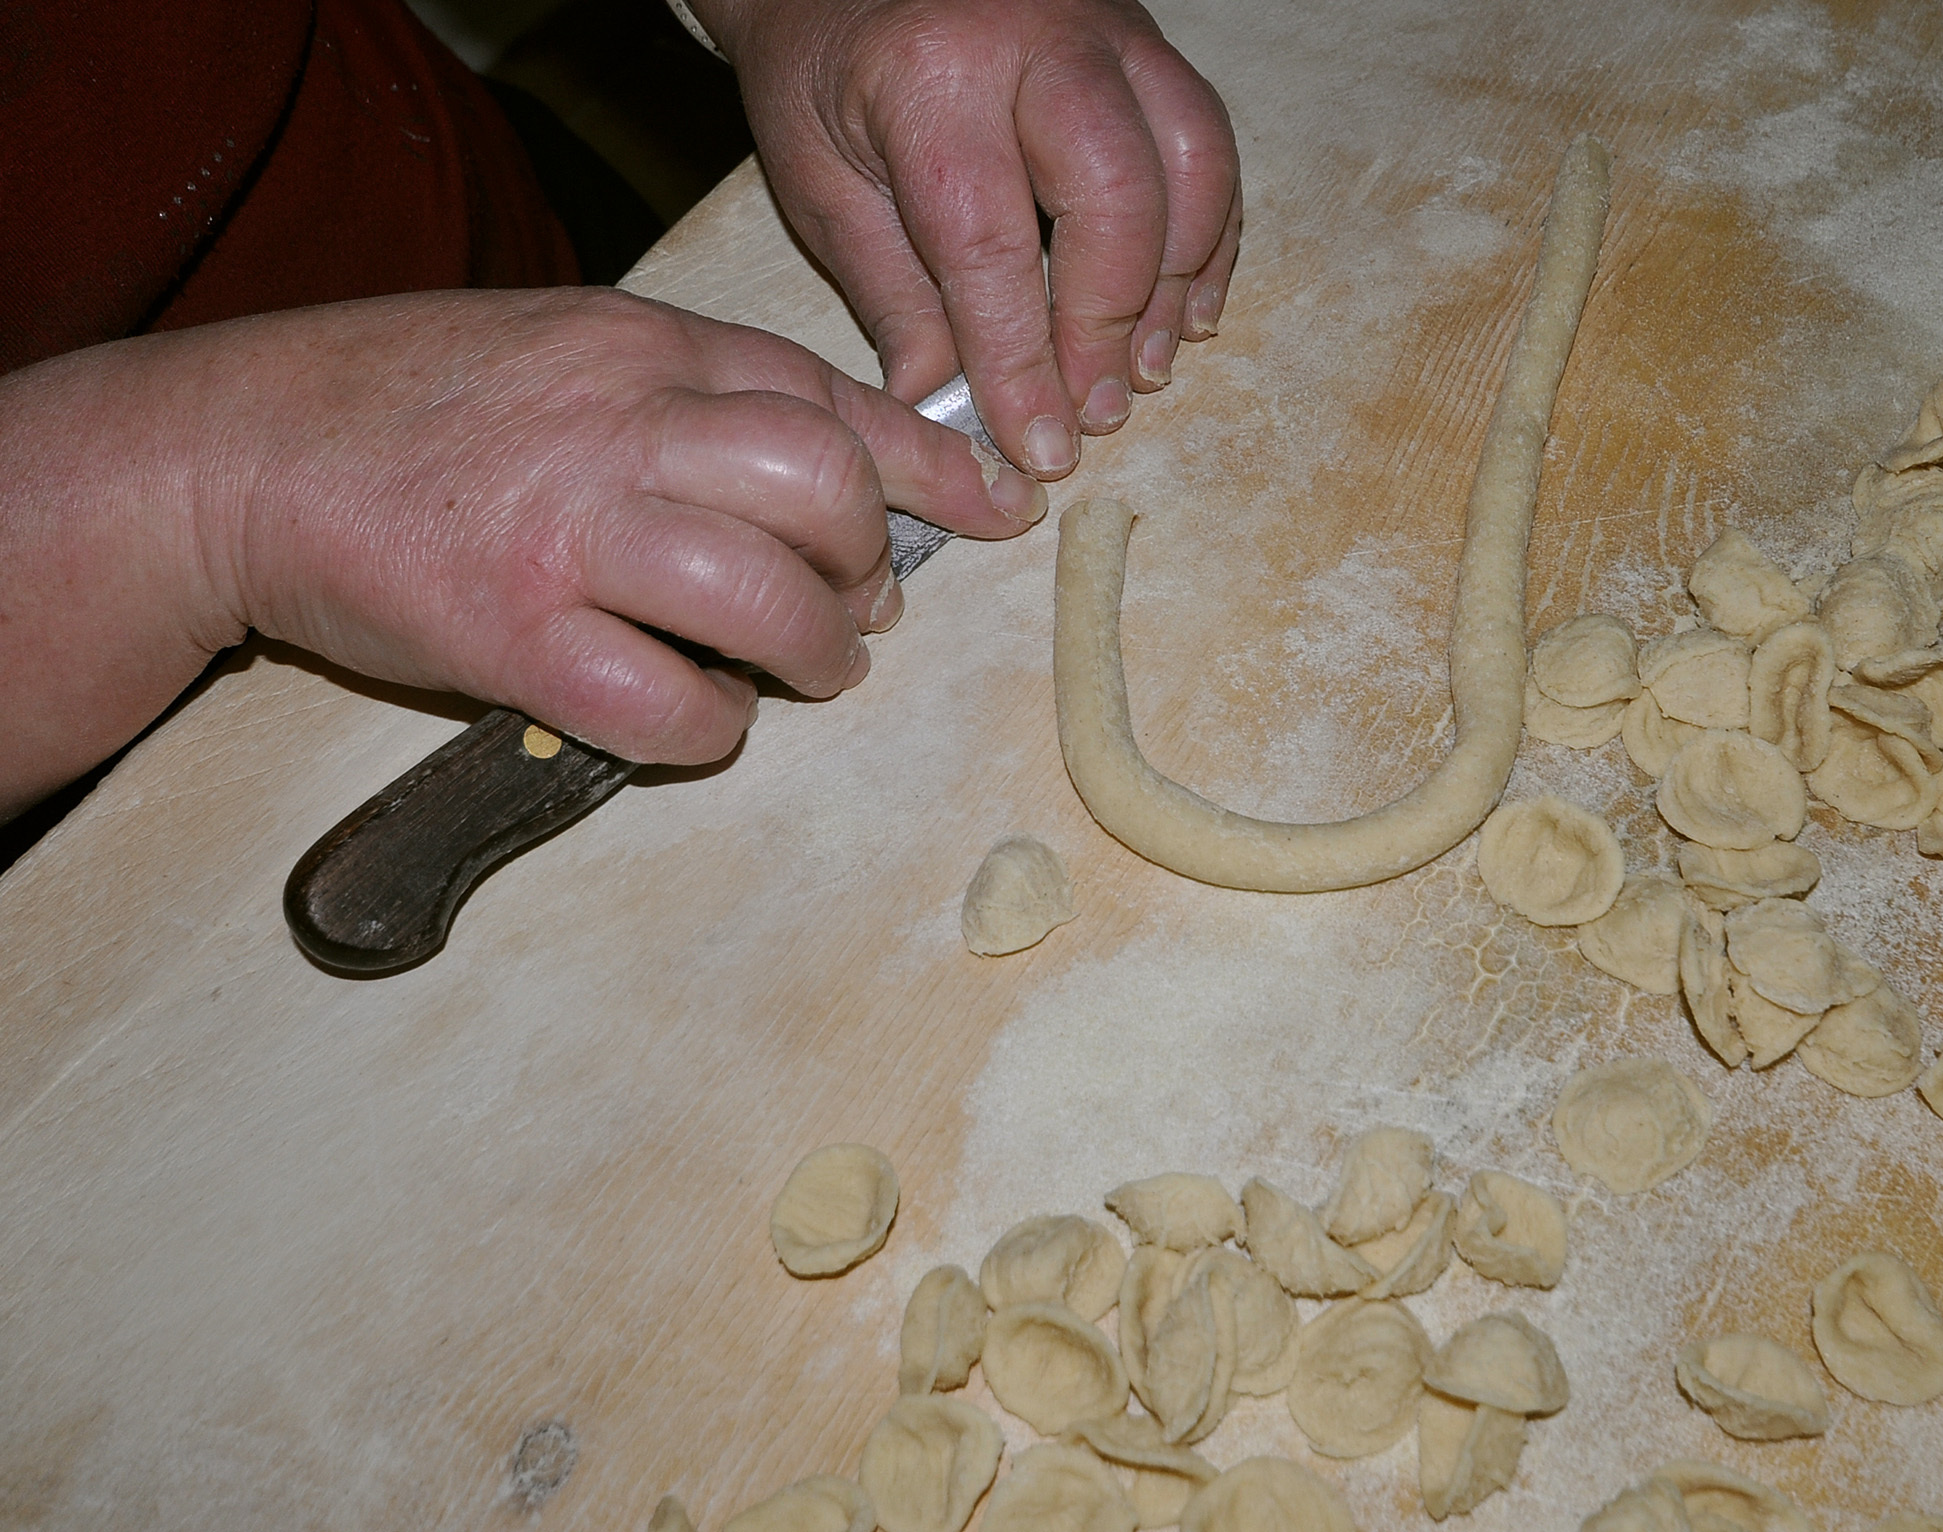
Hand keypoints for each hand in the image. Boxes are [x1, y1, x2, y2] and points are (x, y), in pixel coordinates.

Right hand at [0, 287, 1047, 813]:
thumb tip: (838, 462)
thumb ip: (694, 392)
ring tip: (808, 666)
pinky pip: (668, 705)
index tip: (999, 506)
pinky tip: (697, 718)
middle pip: (827, 487)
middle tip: (859, 603)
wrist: (234, 454)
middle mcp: (619, 425)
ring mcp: (567, 531)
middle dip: (874, 561)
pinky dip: (710, 729)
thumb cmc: (414, 410)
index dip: (936, 466)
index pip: (834, 399)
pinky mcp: (511, 635)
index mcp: (644, 348)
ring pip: (766, 596)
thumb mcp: (570, 349)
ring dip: (815, 651)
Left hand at [694, 0, 1240, 478]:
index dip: (1021, 358)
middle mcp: (1036, 37)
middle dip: (1113, 322)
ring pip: (1193, 162)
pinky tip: (1180, 309)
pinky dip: (1207, 238)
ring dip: (1177, 282)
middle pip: (1117, 194)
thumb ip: (893, 298)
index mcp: (930, 74)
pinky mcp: (1148, 45)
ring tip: (1146, 369)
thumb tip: (945, 411)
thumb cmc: (824, 73)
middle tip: (1097, 409)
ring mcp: (1109, 31)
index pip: (990, 242)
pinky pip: (1210, 144)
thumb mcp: (822, 183)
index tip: (1038, 443)